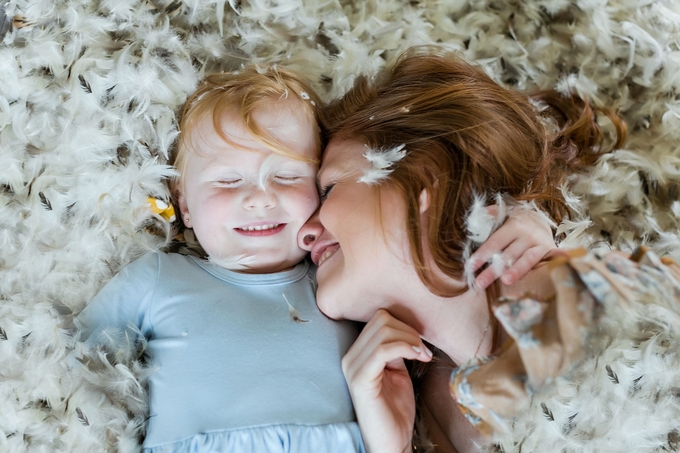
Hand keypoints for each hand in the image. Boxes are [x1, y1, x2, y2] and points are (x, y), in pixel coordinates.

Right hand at [342, 309, 432, 452]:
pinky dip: (405, 348)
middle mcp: (350, 357)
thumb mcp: (397, 372)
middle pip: (381, 320)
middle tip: (423, 350)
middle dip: (409, 330)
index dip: (404, 325)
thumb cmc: (395, 411)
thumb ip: (395, 350)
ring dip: (410, 339)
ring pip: (383, 331)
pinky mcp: (360, 379)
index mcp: (357, 353)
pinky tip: (417, 357)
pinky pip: (383, 350)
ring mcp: (352, 367)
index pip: (378, 319)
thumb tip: (406, 331)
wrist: (391, 442)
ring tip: (422, 356)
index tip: (421, 343)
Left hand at [470, 205, 556, 288]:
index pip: (495, 242)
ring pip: (528, 259)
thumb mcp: (505, 214)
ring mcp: (540, 243)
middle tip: (480, 283)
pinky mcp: (551, 251)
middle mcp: (527, 235)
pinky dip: (558, 260)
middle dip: (493, 270)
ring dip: (517, 270)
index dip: (482, 254)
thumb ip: (492, 214)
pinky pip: (553, 258)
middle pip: (508, 254)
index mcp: (513, 226)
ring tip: (505, 282)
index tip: (470, 267)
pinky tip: (553, 269)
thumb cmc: (516, 222)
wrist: (542, 219)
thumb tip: (479, 214)